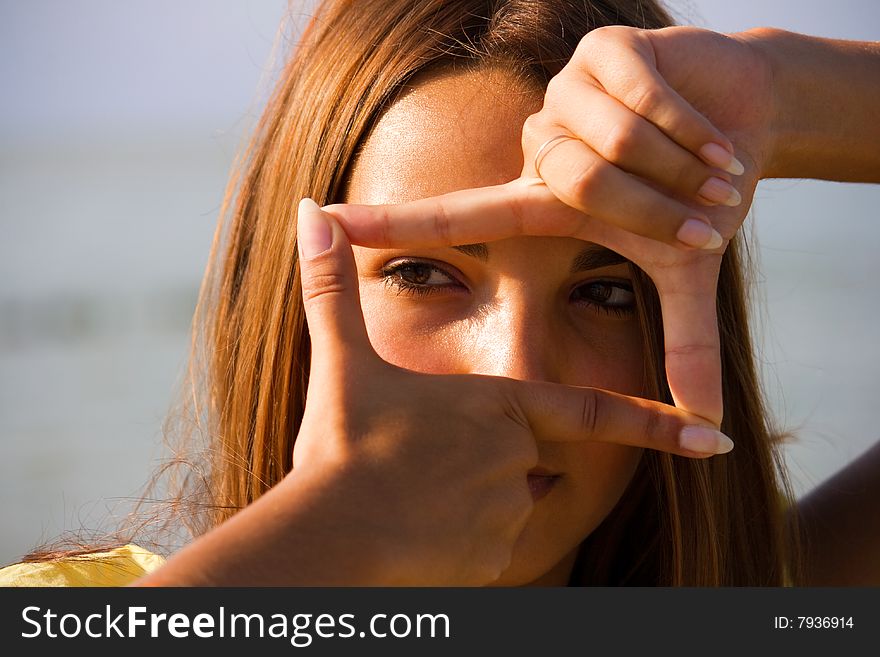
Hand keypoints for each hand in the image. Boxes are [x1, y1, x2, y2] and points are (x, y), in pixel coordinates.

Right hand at [291, 198, 732, 585]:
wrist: (327, 541)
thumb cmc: (342, 448)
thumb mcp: (342, 362)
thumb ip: (332, 287)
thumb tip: (310, 210)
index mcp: (499, 406)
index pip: (595, 413)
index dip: (656, 424)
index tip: (713, 439)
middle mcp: (518, 459)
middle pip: (523, 455)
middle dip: (481, 458)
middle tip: (421, 464)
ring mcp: (510, 514)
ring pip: (502, 500)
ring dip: (465, 496)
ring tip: (412, 494)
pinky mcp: (493, 561)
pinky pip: (486, 543)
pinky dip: (457, 537)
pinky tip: (415, 531)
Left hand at [323, 26, 776, 425]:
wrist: (749, 119)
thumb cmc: (704, 195)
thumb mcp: (688, 268)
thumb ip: (686, 342)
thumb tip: (706, 426)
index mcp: (543, 200)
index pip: (458, 216)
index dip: (392, 222)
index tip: (325, 221)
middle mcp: (542, 146)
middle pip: (576, 182)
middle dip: (657, 205)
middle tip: (710, 213)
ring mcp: (568, 93)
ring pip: (610, 141)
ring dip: (681, 166)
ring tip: (719, 169)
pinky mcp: (605, 50)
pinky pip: (641, 96)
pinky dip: (692, 123)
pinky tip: (717, 131)